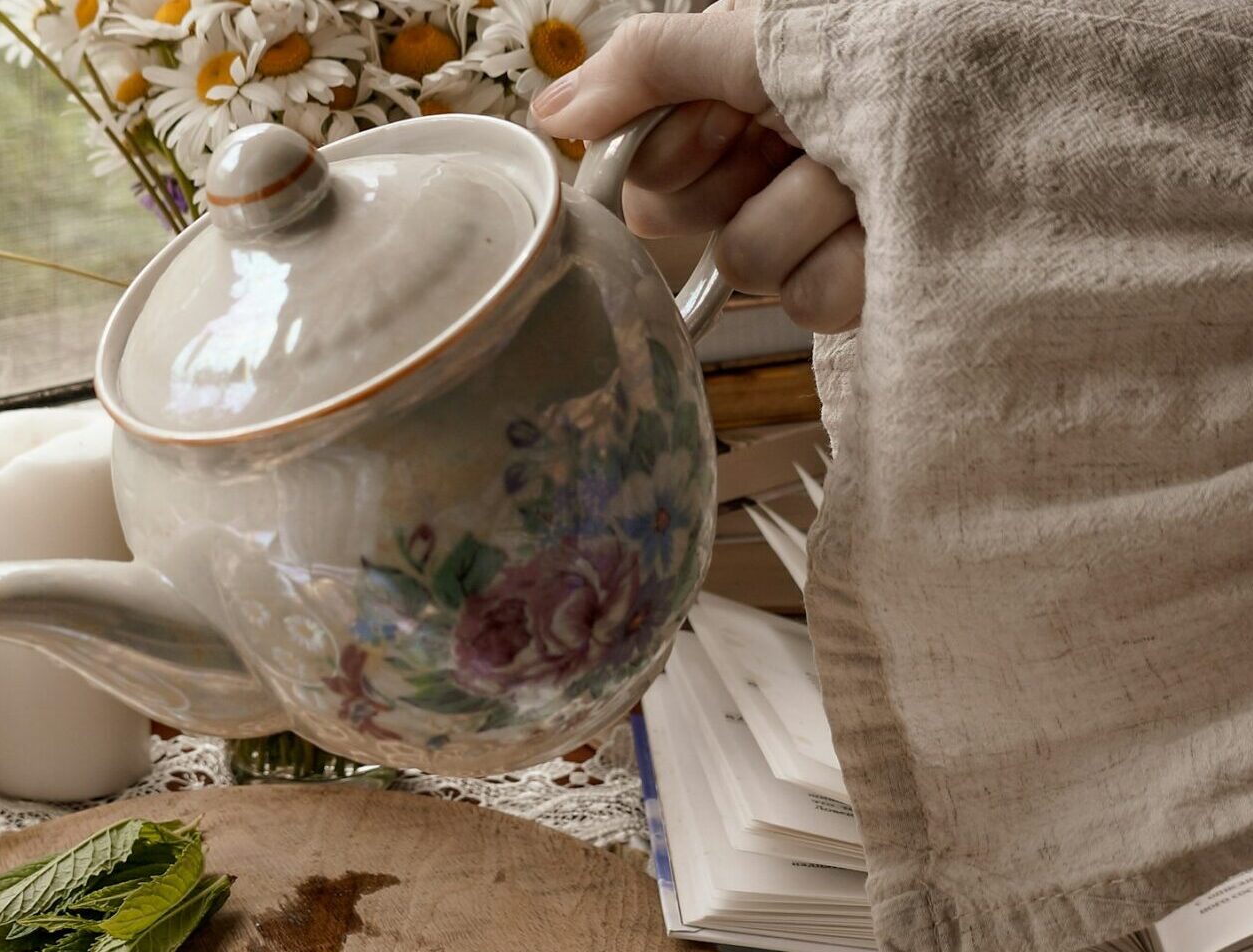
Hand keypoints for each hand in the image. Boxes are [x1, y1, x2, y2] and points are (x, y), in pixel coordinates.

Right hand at [531, 5, 864, 332]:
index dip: (676, 149)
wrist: (1015, 110)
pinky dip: (852, 258)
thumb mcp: (762, 36)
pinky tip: (889, 226)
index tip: (726, 120)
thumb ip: (648, 65)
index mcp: (749, 104)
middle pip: (683, 220)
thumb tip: (551, 111)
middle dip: (738, 174)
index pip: (650, 167)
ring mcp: (815, 234)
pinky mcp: (857, 295)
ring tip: (866, 174)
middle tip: (794, 138)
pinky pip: (807, 300)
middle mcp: (773, 167)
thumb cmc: (897, 52)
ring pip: (747, 259)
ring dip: (808, 207)